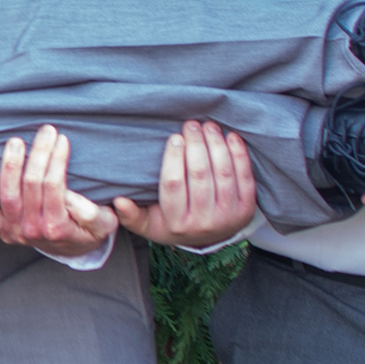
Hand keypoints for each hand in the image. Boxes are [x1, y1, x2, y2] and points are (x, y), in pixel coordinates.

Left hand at [0, 124, 116, 259]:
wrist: (71, 249)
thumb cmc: (88, 229)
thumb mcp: (104, 224)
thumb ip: (92, 213)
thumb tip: (71, 198)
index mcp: (58, 227)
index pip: (54, 185)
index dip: (57, 159)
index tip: (62, 139)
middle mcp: (34, 231)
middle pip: (32, 184)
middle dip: (39, 153)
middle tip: (46, 131)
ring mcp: (16, 232)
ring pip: (9, 194)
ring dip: (11, 165)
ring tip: (16, 142)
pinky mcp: (3, 231)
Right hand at [107, 120, 258, 250]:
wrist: (208, 238)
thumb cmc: (174, 223)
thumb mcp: (149, 224)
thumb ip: (131, 215)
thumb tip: (118, 201)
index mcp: (177, 224)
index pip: (173, 184)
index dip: (174, 157)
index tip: (175, 137)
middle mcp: (204, 223)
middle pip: (199, 176)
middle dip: (196, 144)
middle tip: (191, 124)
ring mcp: (227, 217)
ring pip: (222, 174)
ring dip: (216, 145)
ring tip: (209, 126)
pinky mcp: (246, 210)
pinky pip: (244, 177)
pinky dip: (238, 154)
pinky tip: (230, 137)